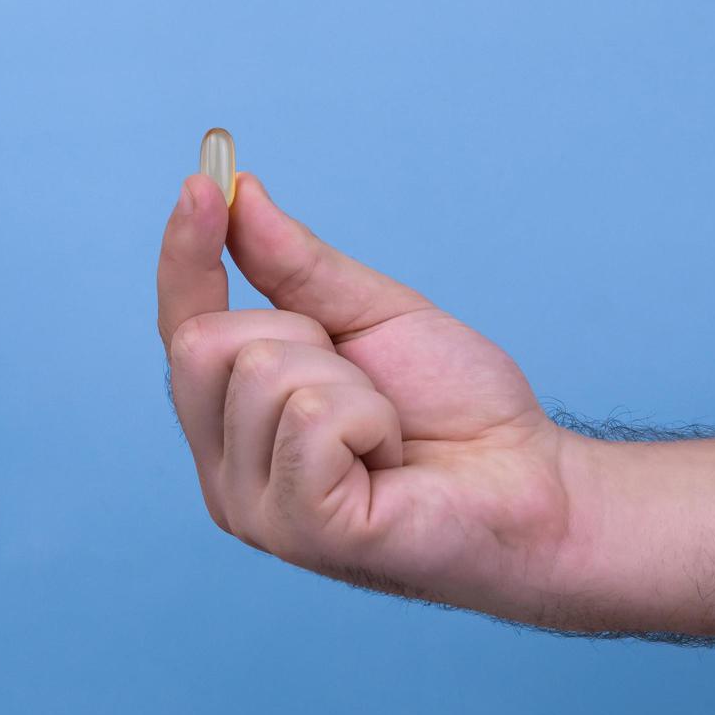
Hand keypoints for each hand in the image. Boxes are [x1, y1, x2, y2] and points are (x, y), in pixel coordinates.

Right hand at [156, 171, 578, 621]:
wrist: (534, 482)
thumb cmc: (456, 410)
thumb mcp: (372, 315)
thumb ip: (297, 266)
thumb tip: (241, 196)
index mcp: (236, 423)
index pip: (180, 328)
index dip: (185, 255)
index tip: (202, 183)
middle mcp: (227, 472)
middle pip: (205, 343)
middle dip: (300, 331)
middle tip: (362, 379)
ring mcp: (258, 511)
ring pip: (265, 374)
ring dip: (351, 383)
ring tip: (387, 430)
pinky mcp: (302, 531)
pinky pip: (312, 419)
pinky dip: (371, 419)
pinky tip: (392, 458)